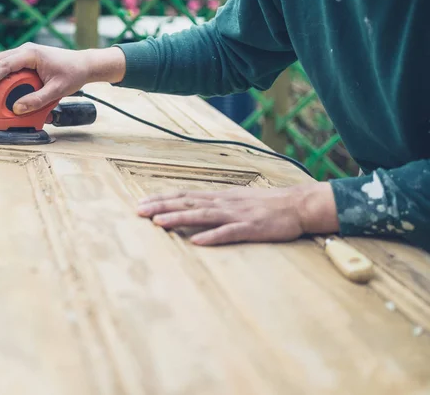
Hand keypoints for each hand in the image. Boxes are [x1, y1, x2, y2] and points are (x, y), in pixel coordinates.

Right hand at [0, 43, 125, 114]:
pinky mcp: (28, 59)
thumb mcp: (57, 90)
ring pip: (1, 62)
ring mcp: (26, 53)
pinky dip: (4, 76)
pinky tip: (4, 89)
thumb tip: (17, 109)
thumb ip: (37, 100)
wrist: (85, 64)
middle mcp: (25, 50)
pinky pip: (10, 66)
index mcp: (31, 54)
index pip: (4, 65)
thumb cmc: (73, 74)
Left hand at [137, 183, 338, 244]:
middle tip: (138, 211)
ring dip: (179, 218)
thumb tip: (194, 207)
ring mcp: (237, 215)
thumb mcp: (238, 199)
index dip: (162, 199)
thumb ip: (216, 204)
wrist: (298, 204)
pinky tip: (196, 241)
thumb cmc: (267, 204)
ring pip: (202, 215)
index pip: (184, 195)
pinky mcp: (251, 228)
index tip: (140, 202)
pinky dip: (212, 236)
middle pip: (187, 202)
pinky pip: (229, 233)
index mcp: (219, 197)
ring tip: (158, 223)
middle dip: (161, 207)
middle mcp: (224, 203)